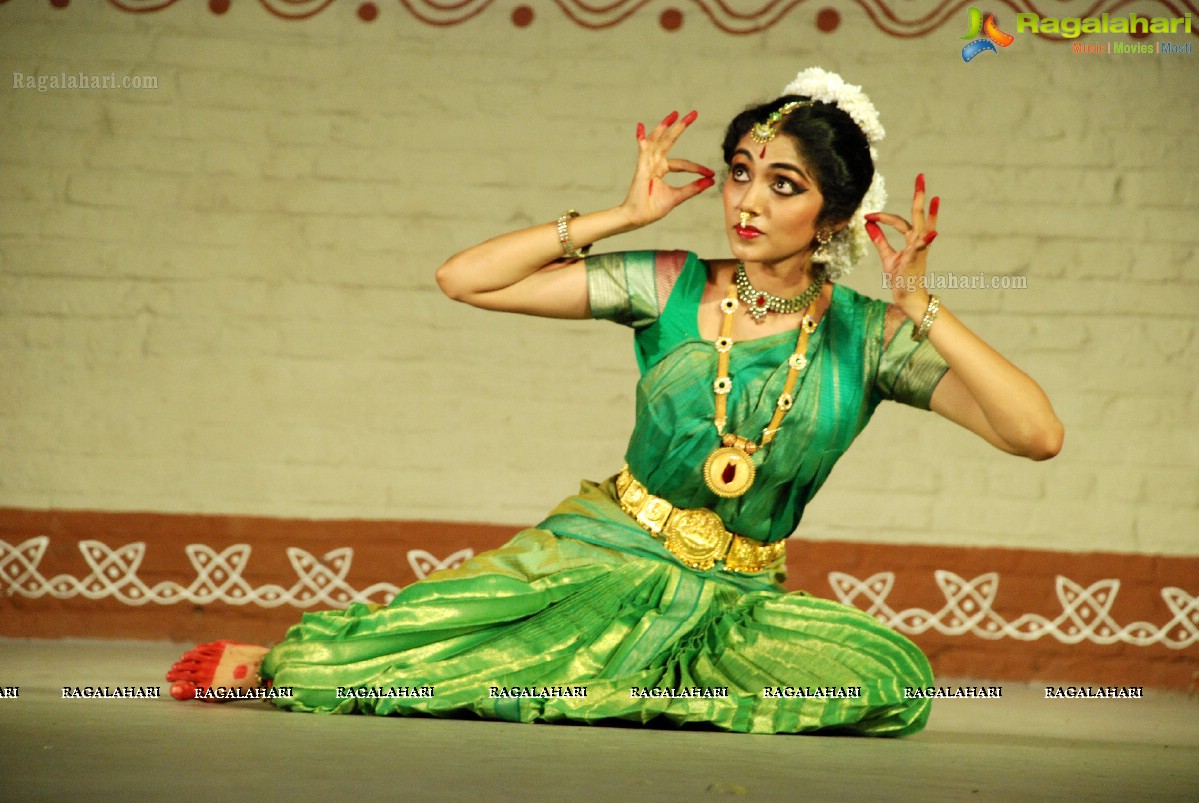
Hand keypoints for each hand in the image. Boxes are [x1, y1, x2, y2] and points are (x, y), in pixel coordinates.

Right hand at [619, 110, 715, 228]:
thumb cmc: (652, 209)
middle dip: (680, 127)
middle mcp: (654, 163)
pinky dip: (641, 138)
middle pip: (669, 141)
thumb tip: (710, 181)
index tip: (711, 173)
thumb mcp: (678, 197)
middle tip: (693, 113)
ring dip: (665, 127)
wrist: (638, 218)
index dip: (697, 168)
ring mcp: (647, 164)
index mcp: (661, 170)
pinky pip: (642, 150)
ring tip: (675, 114)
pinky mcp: (641, 168)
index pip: (683, 163)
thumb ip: (693, 188)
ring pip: (657, 141)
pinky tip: (640, 127)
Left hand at [864, 173, 939, 320]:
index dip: (882, 217)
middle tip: (921, 176)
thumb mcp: (887, 256)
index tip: (868, 216)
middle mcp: (918, 241)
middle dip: (919, 196)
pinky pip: (920, 248)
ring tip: (933, 197)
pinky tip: (933, 232)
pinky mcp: (916, 260)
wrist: (907, 297)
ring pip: (922, 227)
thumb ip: (879, 240)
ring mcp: (919, 249)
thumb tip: (868, 224)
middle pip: (918, 215)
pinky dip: (926, 239)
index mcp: (911, 239)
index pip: (898, 221)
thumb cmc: (900, 277)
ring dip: (929, 213)